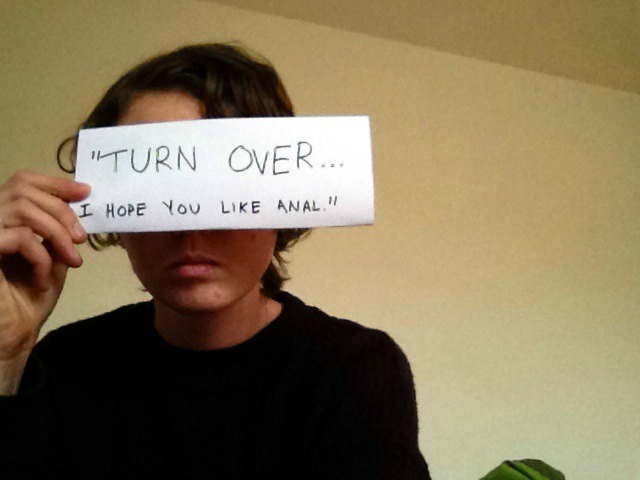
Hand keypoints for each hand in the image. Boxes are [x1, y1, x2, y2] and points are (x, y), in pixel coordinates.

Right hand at [0, 170, 89, 359]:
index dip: (54, 182)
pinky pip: (19, 238)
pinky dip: (40, 256)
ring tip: (71, 260)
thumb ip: (58, 229)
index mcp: (2, 218)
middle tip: (80, 238)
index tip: (84, 191)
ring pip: (22, 210)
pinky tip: (44, 281)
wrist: (13, 334)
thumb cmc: (30, 298)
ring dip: (56, 234)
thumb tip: (80, 198)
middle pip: (22, 190)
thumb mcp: (52, 255)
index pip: (22, 181)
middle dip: (60, 211)